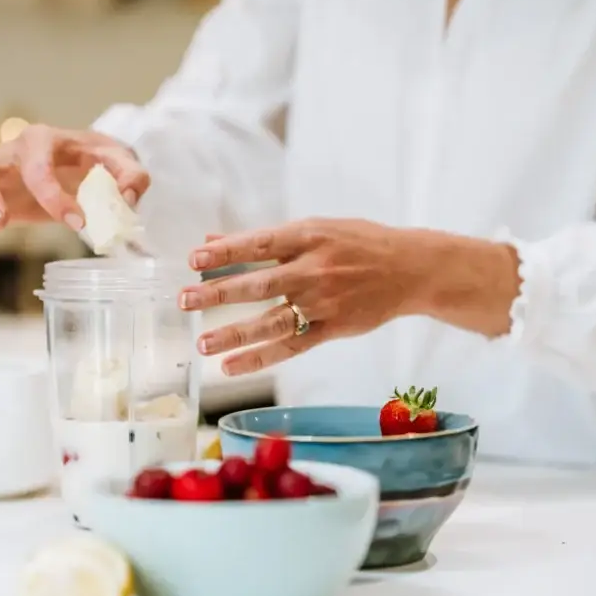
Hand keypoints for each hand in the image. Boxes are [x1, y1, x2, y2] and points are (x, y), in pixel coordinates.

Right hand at [0, 125, 148, 255]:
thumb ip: (131, 176)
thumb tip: (128, 198)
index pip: (39, 167)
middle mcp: (10, 153)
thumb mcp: (121, 162)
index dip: (55, 196)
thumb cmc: (98, 159)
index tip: (78, 223)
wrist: (84, 160)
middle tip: (1, 224)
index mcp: (43, 141)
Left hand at [177, 219, 416, 374]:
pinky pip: (291, 347)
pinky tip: (232, 367)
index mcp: (308, 237)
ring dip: (235, 333)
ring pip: (273, 321)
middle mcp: (314, 269)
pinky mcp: (332, 328)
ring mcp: (323, 302)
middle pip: (259, 284)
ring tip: (203, 344)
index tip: (194, 259)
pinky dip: (261, 358)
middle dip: (219, 292)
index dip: (225, 253)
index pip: (258, 245)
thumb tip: (212, 240)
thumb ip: (263, 239)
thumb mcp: (315, 228)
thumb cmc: (359, 243)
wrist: (411, 268)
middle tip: (185, 300)